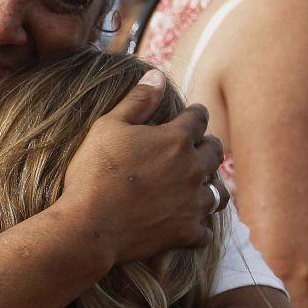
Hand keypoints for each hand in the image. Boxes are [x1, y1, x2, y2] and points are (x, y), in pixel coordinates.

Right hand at [60, 70, 227, 265]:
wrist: (90, 224)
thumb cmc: (95, 172)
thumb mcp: (108, 127)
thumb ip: (138, 101)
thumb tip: (158, 76)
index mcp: (175, 140)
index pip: (198, 118)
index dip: (195, 113)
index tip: (192, 114)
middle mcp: (193, 169)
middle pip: (215, 152)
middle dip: (207, 145)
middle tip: (197, 147)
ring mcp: (193, 203)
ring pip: (218, 191)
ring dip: (211, 185)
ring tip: (201, 185)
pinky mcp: (187, 231)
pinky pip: (206, 230)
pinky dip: (199, 225)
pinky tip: (190, 222)